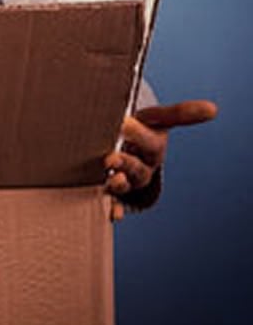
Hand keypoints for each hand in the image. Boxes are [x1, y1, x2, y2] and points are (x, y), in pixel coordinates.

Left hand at [104, 100, 217, 220]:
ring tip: (112, 180)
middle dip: (125, 164)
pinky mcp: (112, 192)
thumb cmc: (141, 129)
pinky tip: (114, 214)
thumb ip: (178, 113)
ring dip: (119, 186)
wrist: (125, 144)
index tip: (124, 122)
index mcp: (153, 148)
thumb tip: (213, 109)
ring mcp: (127, 181)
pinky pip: (115, 203)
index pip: (151, 143)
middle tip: (111, 159)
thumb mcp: (156, 118)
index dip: (138, 134)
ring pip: (126, 186)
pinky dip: (114, 209)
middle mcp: (142, 167)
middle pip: (137, 169)